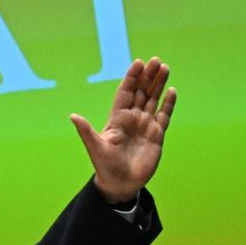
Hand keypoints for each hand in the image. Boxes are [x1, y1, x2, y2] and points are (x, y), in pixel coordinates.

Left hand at [69, 57, 176, 203]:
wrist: (120, 184)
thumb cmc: (104, 165)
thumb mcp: (95, 146)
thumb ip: (86, 130)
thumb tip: (73, 116)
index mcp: (117, 118)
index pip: (126, 92)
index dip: (131, 78)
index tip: (138, 62)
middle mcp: (132, 118)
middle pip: (142, 92)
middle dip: (148, 76)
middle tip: (155, 60)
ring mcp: (145, 126)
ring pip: (153, 100)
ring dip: (159, 85)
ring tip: (165, 68)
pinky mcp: (157, 136)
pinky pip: (164, 116)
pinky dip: (168, 104)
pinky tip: (172, 91)